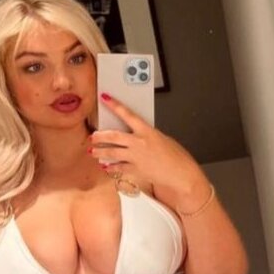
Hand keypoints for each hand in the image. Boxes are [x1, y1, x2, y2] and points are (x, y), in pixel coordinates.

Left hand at [90, 93, 208, 208]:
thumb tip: (135, 135)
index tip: (105, 98)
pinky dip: (111, 167)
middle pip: (113, 136)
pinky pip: (118, 167)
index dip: (115, 105)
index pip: (128, 114)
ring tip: (92, 151)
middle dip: (100, 136)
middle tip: (93, 136)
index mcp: (148, 131)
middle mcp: (139, 143)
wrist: (180, 174)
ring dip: (99, 152)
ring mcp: (136, 157)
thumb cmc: (176, 157)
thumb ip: (146, 136)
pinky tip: (106, 166)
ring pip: (111, 152)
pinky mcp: (135, 170)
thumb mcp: (162, 139)